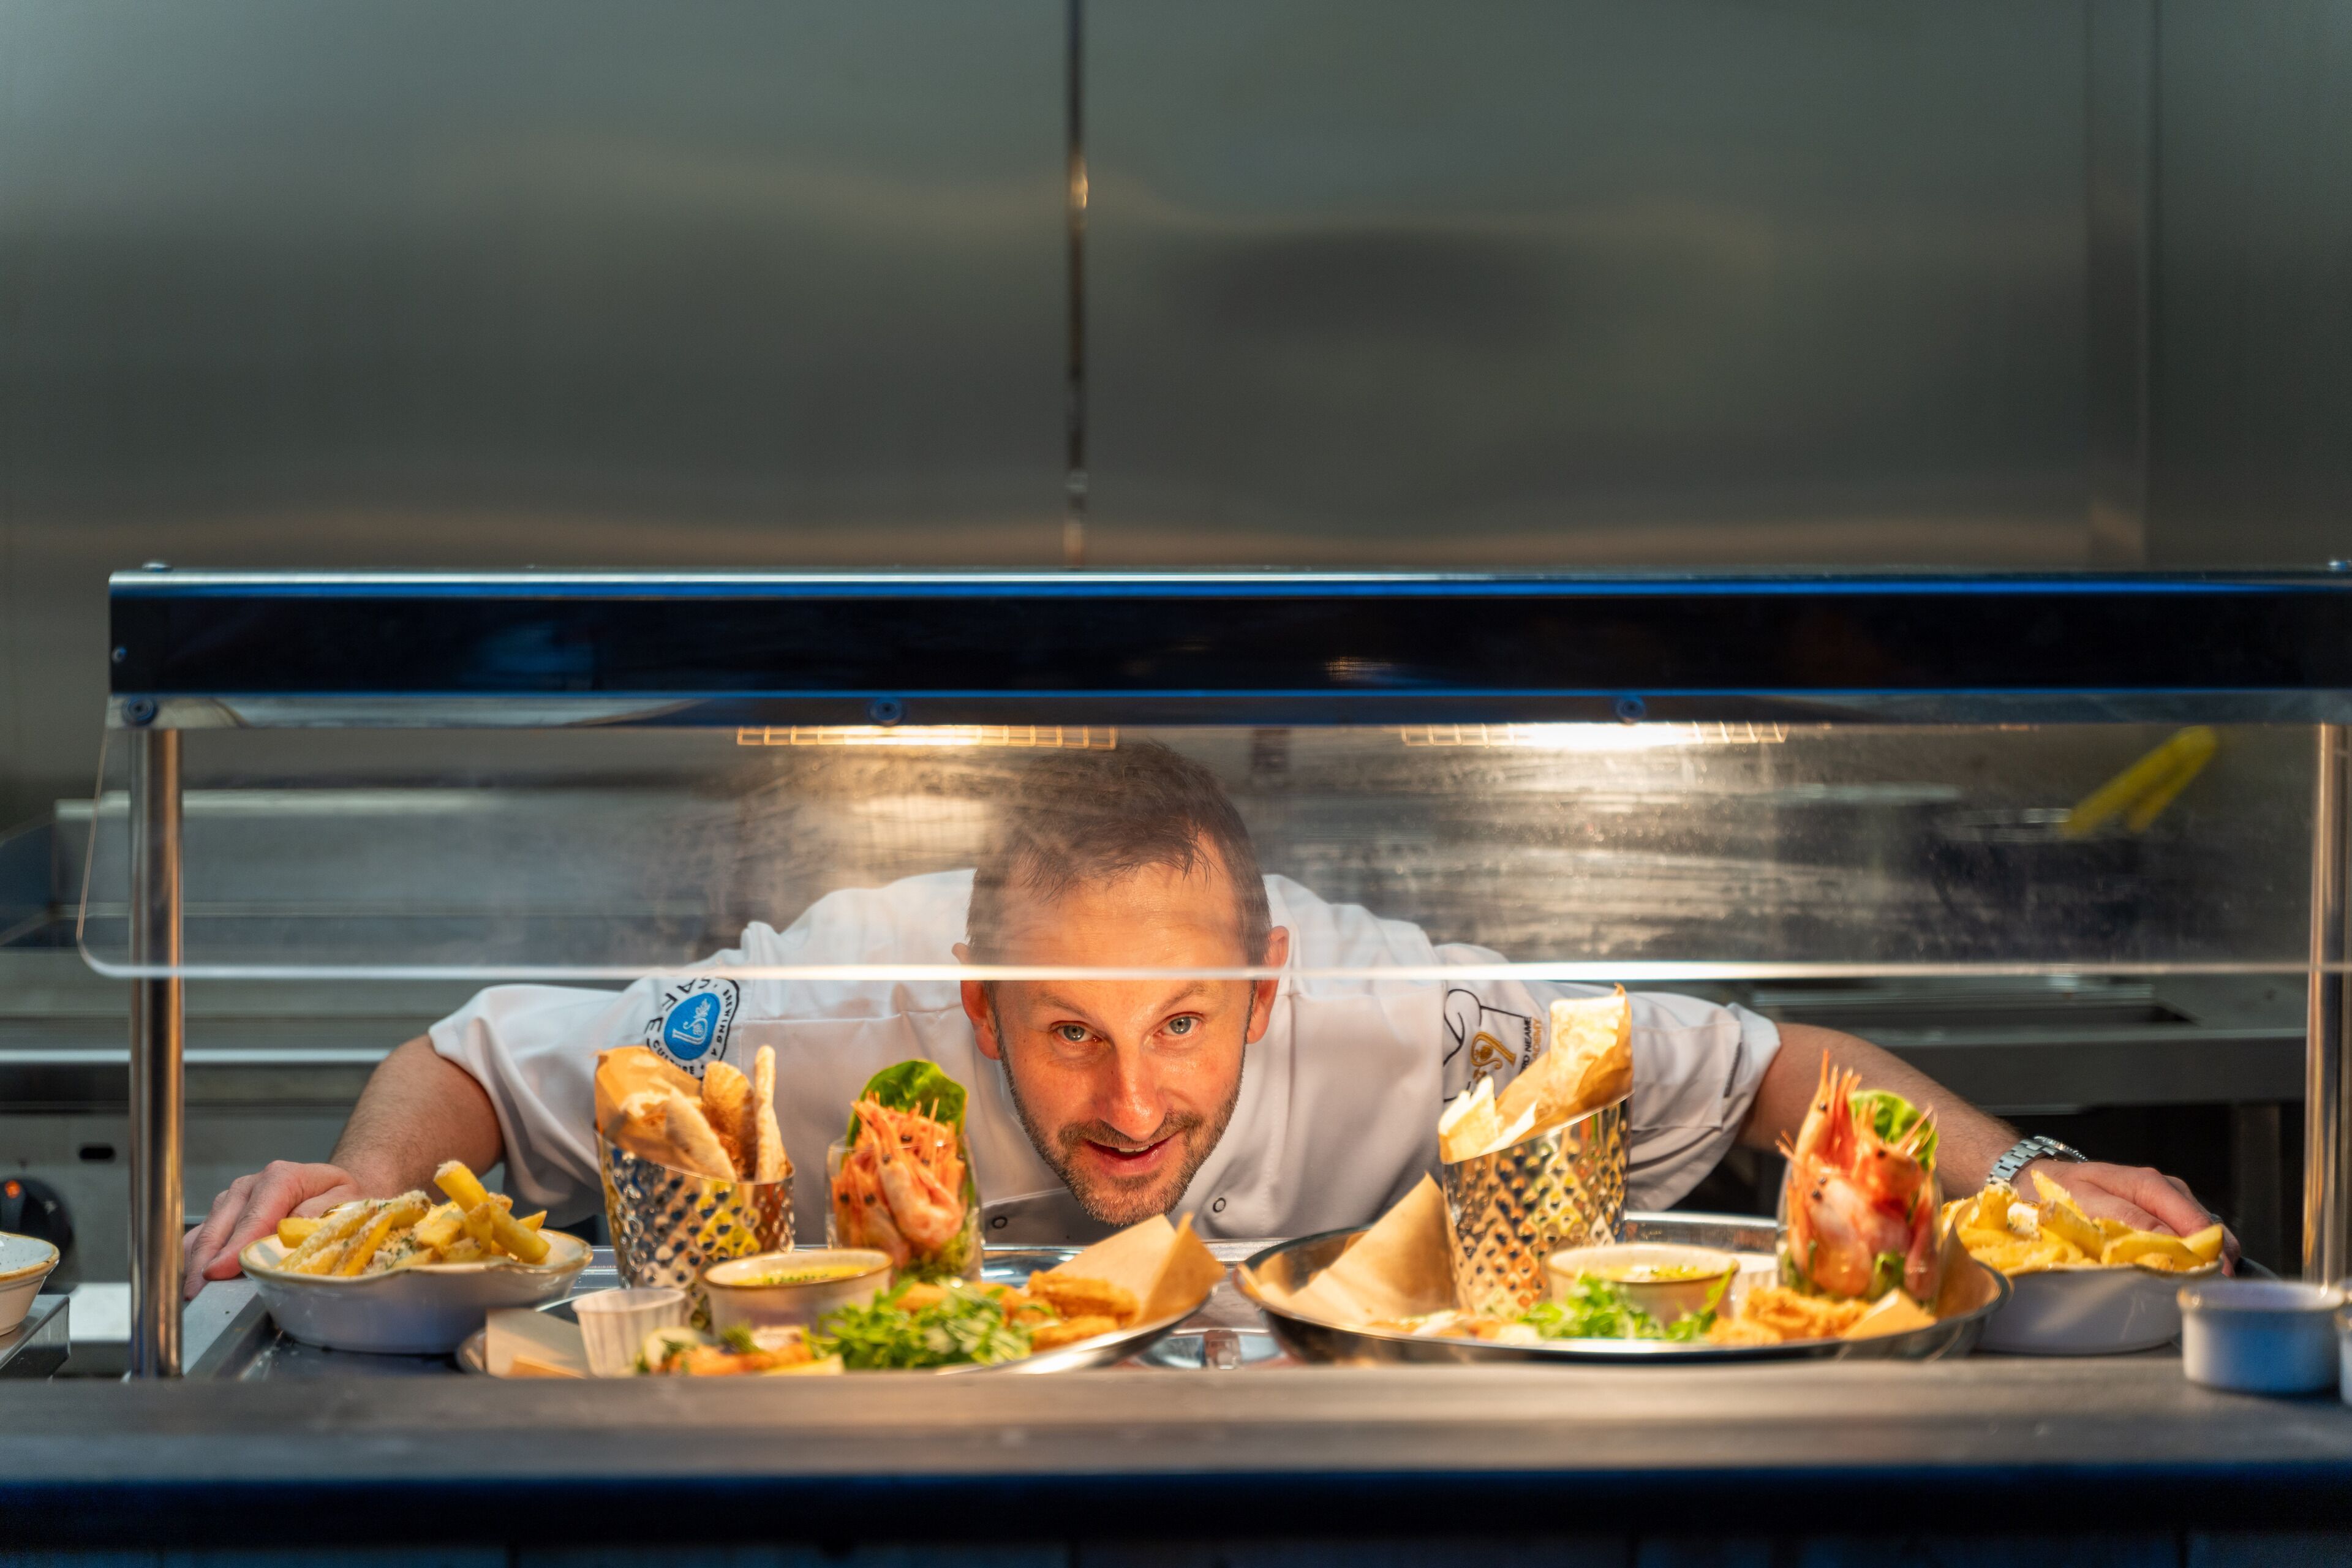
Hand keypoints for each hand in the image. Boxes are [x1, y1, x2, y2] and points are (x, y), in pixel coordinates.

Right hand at [181, 1161, 365, 1298]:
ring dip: (198, 1266)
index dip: (235, 1248)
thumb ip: (322, 1214)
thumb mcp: (347, 1203)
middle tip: (201, 1297)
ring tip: (198, 1297)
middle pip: (221, 1229)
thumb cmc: (341, 1200)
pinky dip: (195, 1261)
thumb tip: (292, 1231)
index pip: (254, 1218)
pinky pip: (198, 1239)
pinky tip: (197, 1283)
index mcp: (281, 1178)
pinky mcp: (220, 1214)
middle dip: (207, 1264)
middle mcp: (249, 1186)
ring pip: (205, 1235)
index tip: (219, 1272)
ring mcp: (230, 1200)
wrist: (333, 1190)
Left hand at [2020, 1158, 2240, 1269]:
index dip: (2211, 1257)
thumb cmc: (2061, 1191)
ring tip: (2189, 1285)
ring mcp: (2168, 1201)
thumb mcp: (2089, 1204)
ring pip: (2203, 1235)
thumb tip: (2175, 1245)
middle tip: (2200, 1291)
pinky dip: (2188, 1256)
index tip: (2211, 1285)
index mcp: (2152, 1185)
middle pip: (2209, 1230)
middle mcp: (2168, 1190)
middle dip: (2212, 1261)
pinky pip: (2187, 1237)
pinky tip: (2176, 1270)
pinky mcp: (2162, 1213)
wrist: (2041, 1177)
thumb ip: (2132, 1222)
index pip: (2198, 1224)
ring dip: (2201, 1260)